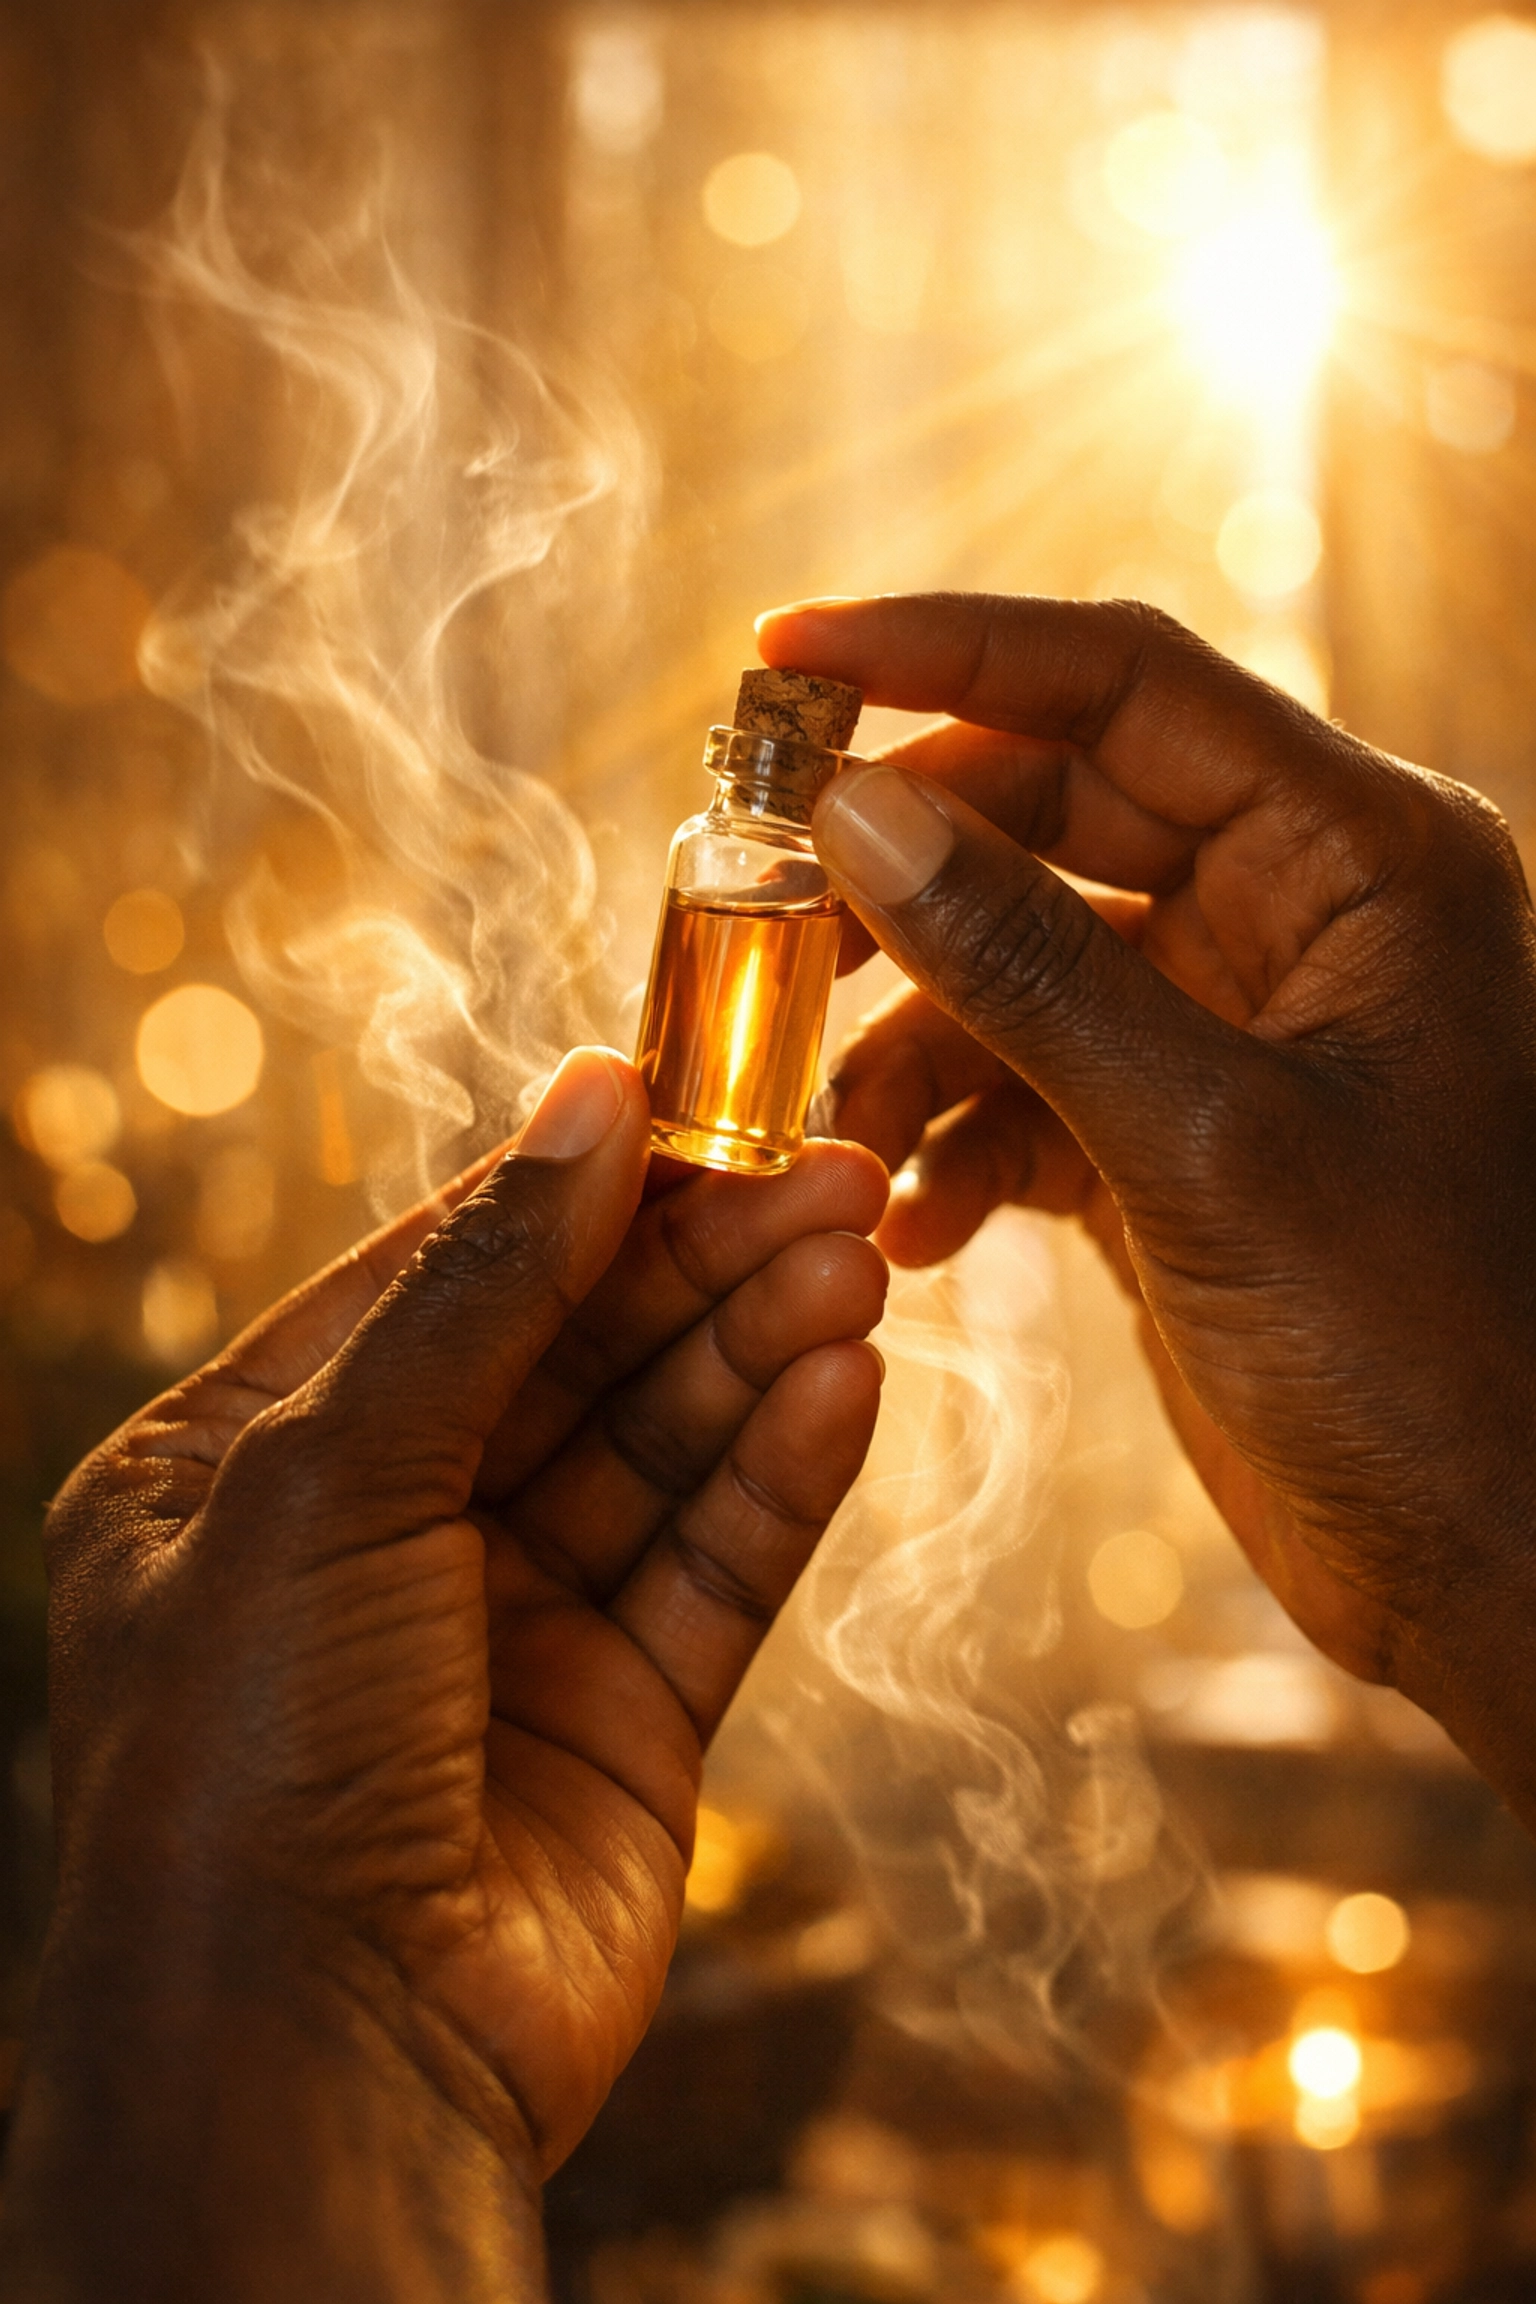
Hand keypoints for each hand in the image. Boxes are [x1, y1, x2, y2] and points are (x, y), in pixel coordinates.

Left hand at [0, 1049, 886, 2302]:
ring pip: (660, 1449)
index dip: (576, 1188)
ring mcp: (510, 1632)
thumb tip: (591, 1098)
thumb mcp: (332, 1478)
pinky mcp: (625, 1719)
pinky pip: (717, 1564)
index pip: (444, 1280)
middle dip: (698, 1261)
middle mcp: (382, 1539)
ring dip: (757, 1349)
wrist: (315, 2069)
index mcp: (250, 1468)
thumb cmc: (251, 1764)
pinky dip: (784, 1471)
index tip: (702, 1098)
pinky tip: (847, 1381)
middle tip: (830, 1170)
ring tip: (858, 1256)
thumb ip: (482, 1288)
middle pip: (572, 1355)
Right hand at [760, 592, 1535, 1816]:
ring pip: (1017, 963)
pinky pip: (1025, 1086)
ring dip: (908, 1039)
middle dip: (898, 872)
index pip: (1126, 686)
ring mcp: (1234, 1029)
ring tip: (834, 1138)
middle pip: (1050, 812)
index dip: (944, 652)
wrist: (1496, 1570)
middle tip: (755, 920)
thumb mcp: (1209, 1143)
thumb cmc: (1425, 1353)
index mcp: (1362, 857)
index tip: (782, 659)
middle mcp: (1299, 916)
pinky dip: (952, 1141)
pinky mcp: (1178, 1141)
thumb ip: (1028, 968)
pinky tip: (913, 1228)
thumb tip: (854, 816)